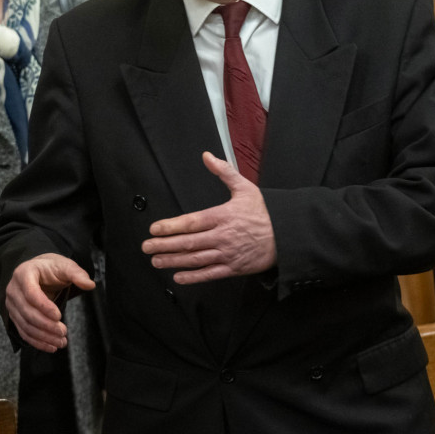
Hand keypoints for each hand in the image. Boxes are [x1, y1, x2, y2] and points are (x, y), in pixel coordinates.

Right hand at [5, 253, 94, 351]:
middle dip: (46, 325)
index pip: (31, 293)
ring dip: (43, 336)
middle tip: (63, 332)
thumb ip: (77, 274)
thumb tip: (90, 284)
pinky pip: (24, 332)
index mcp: (24, 273)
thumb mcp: (65, 266)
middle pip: (27, 312)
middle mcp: (14, 290)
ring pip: (25, 325)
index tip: (59, 316)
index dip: (44, 306)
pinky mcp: (15, 316)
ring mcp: (12, 304)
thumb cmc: (51, 268)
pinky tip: (51, 346)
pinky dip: (37, 341)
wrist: (38, 272)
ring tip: (61, 341)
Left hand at [142, 151, 275, 283]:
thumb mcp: (245, 187)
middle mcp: (223, 236)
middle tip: (146, 247)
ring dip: (173, 261)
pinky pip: (210, 273)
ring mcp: (228, 254)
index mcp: (223, 216)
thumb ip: (224, 172)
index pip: (191, 222)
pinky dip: (193, 277)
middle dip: (165, 245)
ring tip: (156, 261)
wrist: (287, 235)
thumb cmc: (265, 212)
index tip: (154, 229)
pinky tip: (179, 276)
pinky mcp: (234, 268)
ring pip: (196, 259)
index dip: (170, 226)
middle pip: (188, 242)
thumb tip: (207, 156)